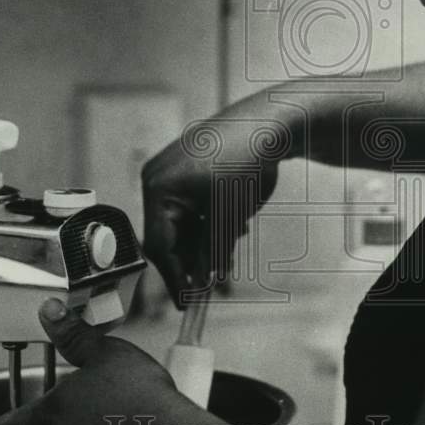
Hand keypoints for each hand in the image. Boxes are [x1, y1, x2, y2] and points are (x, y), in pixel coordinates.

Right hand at [141, 114, 282, 306]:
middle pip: (166, 234)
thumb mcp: (230, 217)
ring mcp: (169, 170)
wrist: (268, 124)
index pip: (159, 244)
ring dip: (201, 241)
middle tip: (208, 286)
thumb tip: (206, 281)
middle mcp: (156, 178)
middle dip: (191, 259)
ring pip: (179, 222)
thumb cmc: (247, 161)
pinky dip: (204, 222)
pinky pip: (186, 205)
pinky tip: (229, 227)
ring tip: (227, 251)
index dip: (175, 276)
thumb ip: (214, 252)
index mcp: (159, 187)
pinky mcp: (184, 167)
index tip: (187, 300)